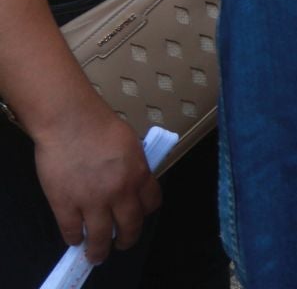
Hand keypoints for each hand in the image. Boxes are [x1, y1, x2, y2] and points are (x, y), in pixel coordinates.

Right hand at [32, 99, 161, 263]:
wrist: (71, 122)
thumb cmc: (100, 126)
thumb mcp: (131, 145)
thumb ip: (134, 167)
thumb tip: (133, 181)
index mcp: (139, 175)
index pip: (151, 204)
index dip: (146, 213)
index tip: (140, 217)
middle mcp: (119, 192)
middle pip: (130, 226)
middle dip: (128, 239)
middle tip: (123, 244)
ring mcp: (91, 201)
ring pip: (101, 237)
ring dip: (100, 250)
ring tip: (97, 255)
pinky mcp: (65, 204)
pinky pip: (72, 230)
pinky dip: (74, 238)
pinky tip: (75, 239)